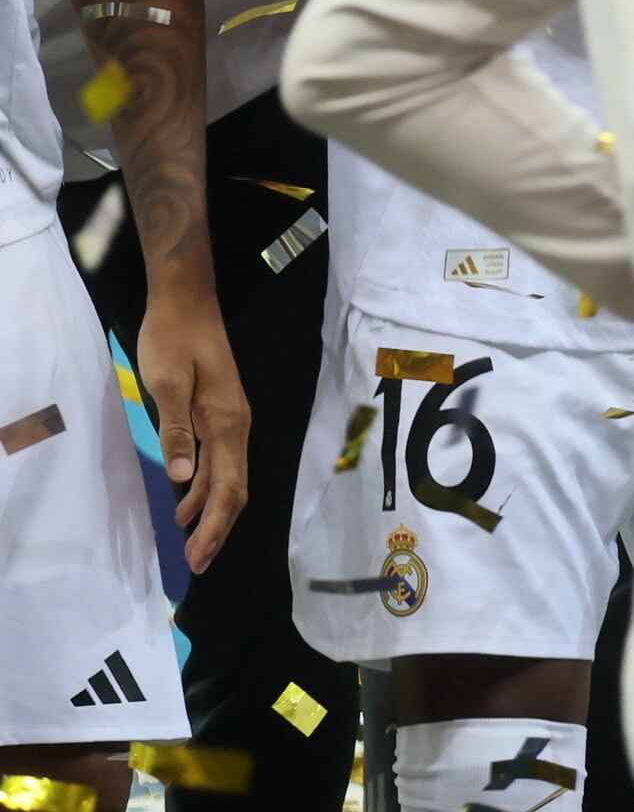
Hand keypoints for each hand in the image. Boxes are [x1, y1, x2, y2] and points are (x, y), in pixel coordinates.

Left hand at [136, 279, 251, 568]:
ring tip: (191, 546)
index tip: (199, 557)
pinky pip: (218, 462)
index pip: (228, 486)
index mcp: (227, 421)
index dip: (215, 525)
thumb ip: (176, 431)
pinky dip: (204, 489)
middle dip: (218, 528)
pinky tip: (185, 505)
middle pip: (235, 488)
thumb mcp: (167, 382)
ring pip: (227, 477)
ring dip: (210, 513)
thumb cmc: (173, 339)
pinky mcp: (218, 414)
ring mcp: (229, 419)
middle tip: (197, 564)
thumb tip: (182, 477)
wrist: (186, 301)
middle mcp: (235, 425)